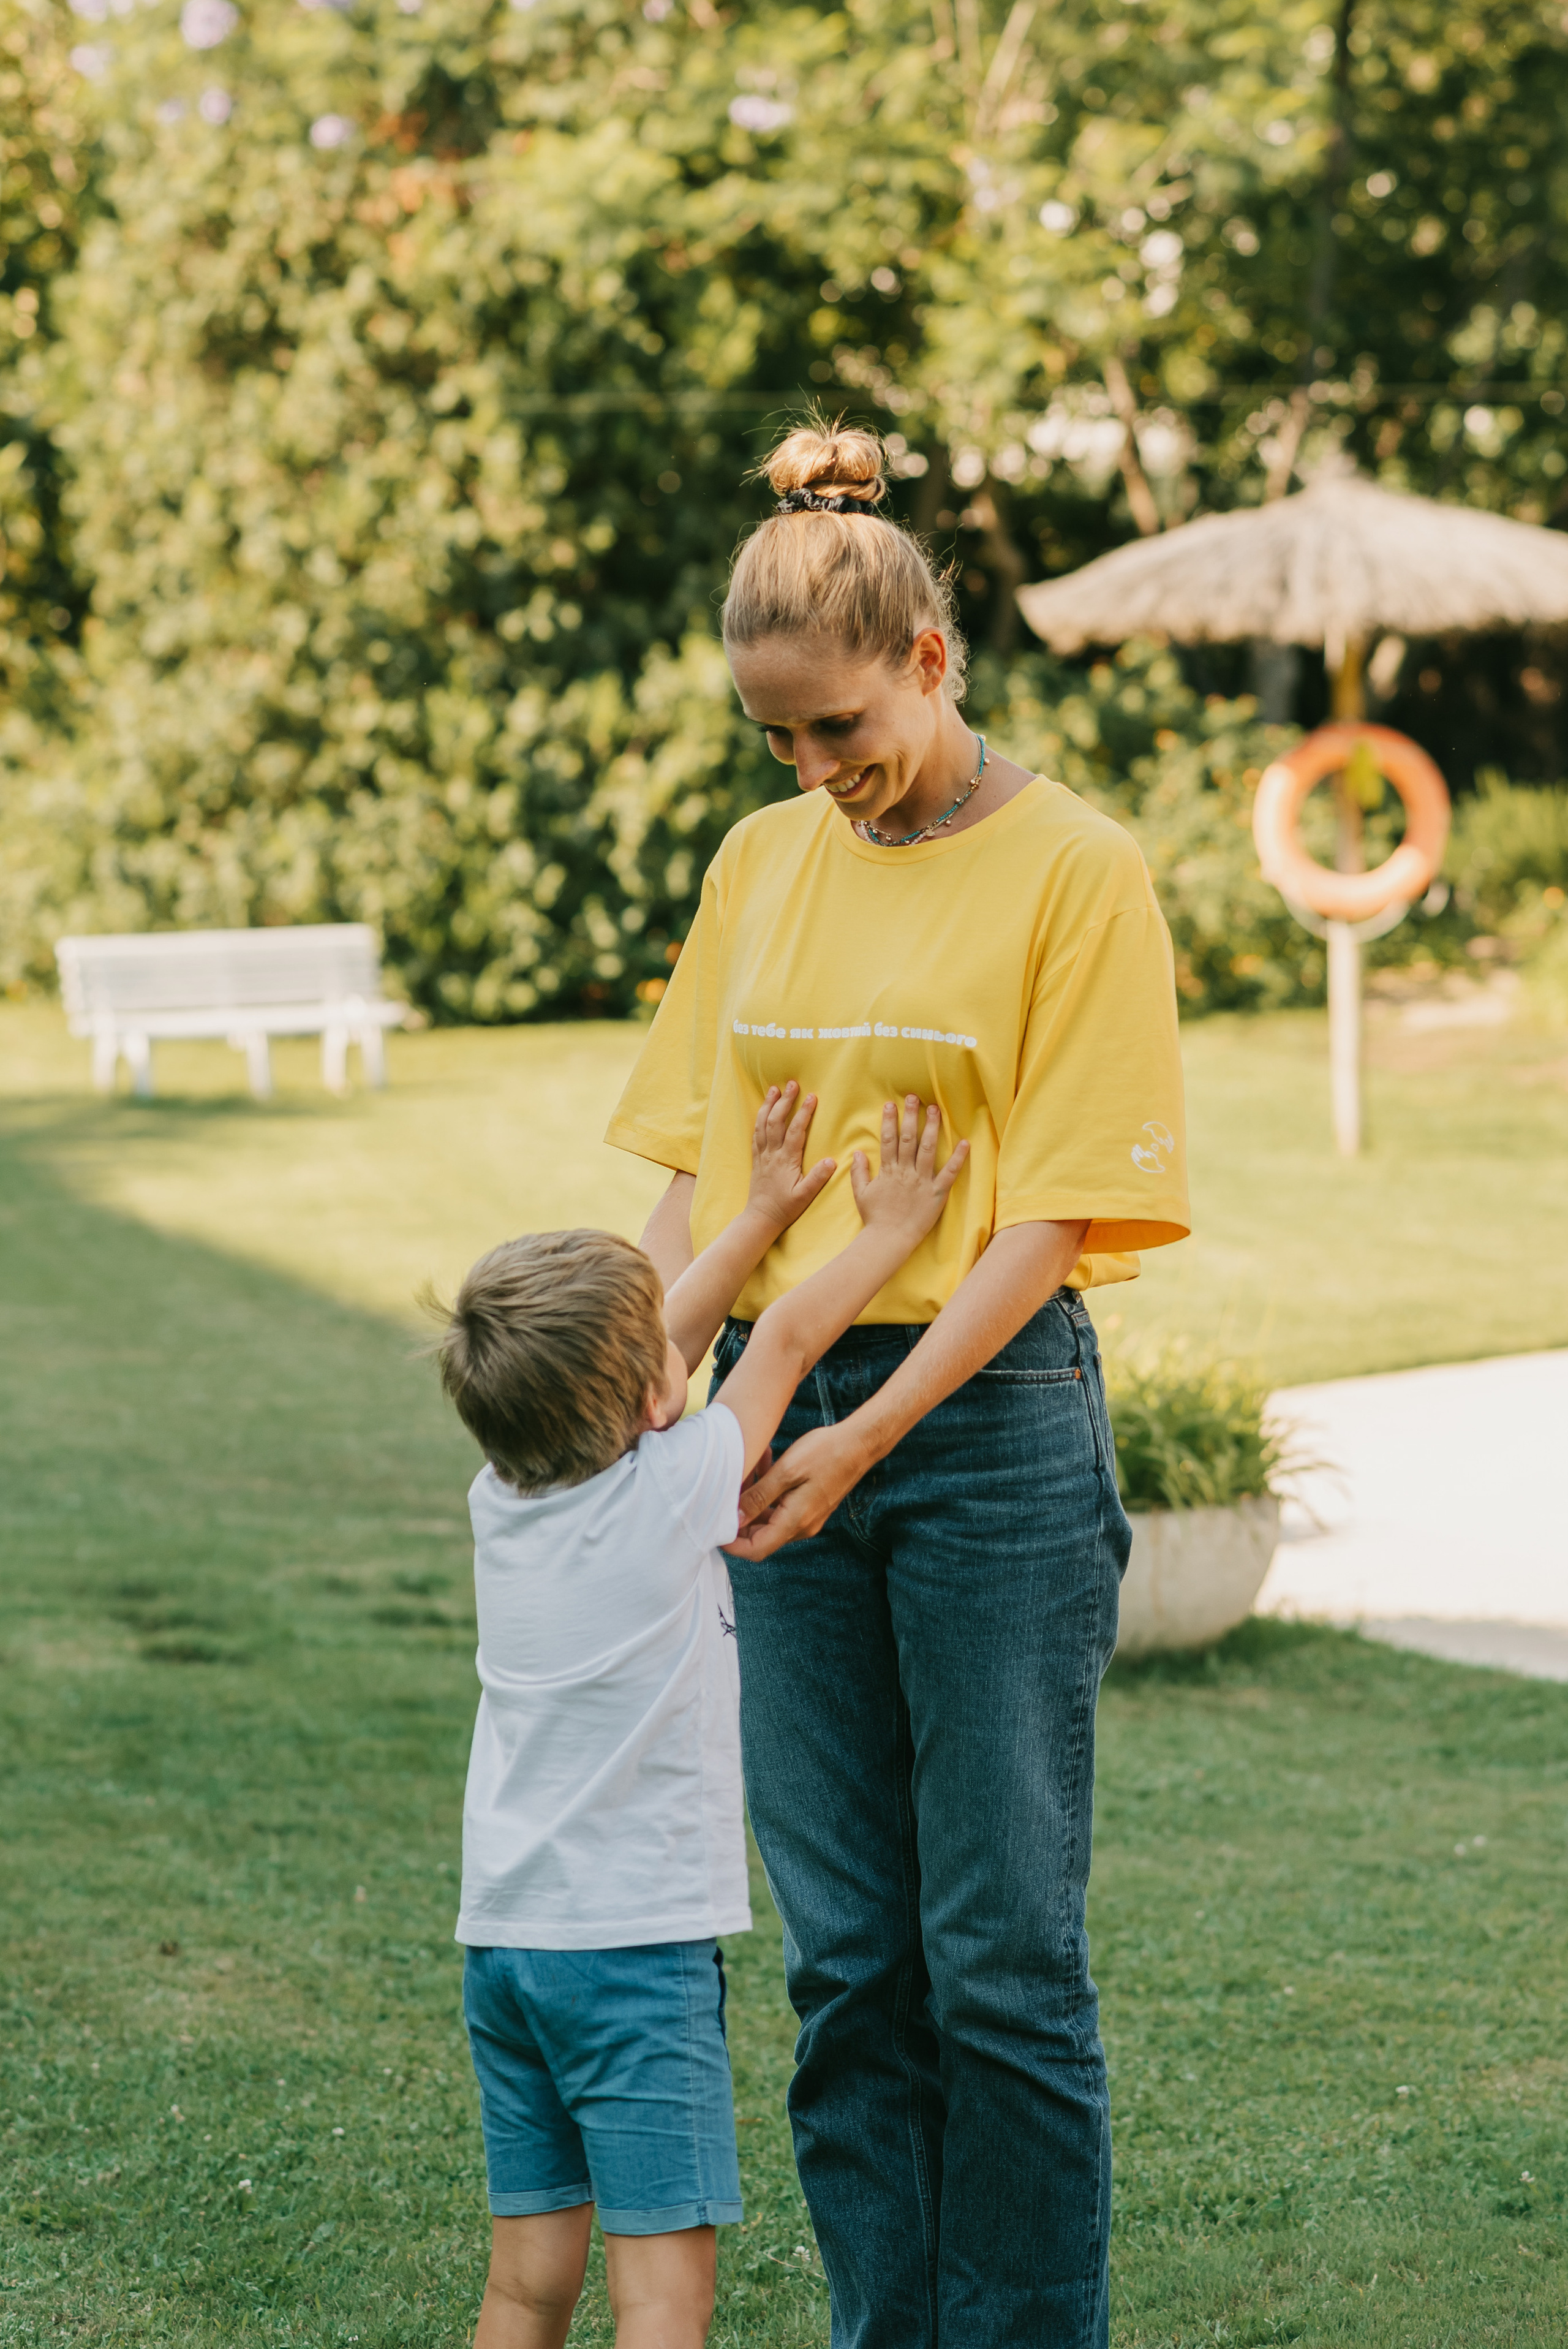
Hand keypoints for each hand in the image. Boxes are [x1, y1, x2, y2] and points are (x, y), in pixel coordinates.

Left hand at [725, 1423, 866, 1560]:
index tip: (714, 1525)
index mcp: (795, 1522)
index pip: (756, 1550)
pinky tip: (766, 1463)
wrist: (859, 1444)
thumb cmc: (825, 1453)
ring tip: (751, 1465)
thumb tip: (734, 1519)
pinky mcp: (810, 1506)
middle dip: (740, 1514)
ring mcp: (807, 1517)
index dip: (732, 1544)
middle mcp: (801, 1526)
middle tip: (731, 1485)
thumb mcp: (786, 1472)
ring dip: (754, 1497)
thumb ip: (759, 1497)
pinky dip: (769, 1491)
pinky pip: (781, 1507)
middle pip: (759, 1535)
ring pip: (769, 1517)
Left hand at [746, 1082, 836, 1230]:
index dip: (803, 1112)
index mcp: (786, 1161)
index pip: (795, 1131)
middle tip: (792, 1084)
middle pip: (776, 1121)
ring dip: (768, 1105)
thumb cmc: (785, 1208)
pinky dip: (759, 1118)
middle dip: (784, 1101)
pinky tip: (762, 1110)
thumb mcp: (805, 1196)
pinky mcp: (756, 1158)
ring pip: (762, 1124)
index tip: (812, 1096)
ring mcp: (762, 1155)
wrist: (760, 1218)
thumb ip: (818, 1178)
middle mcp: (772, 1154)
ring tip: (774, 1089)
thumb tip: (831, 1160)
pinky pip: (755, 1134)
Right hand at [850, 1096, 968, 1249]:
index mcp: (888, 1171)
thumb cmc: (875, 1219)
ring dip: (932, 1128)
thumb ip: (859, 1172)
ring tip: (936, 1110)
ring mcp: (922, 1182)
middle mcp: (905, 1172)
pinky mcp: (936, 1194)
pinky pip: (949, 1174)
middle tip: (915, 1097)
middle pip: (908, 1138)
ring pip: (928, 1149)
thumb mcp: (861, 1194)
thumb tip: (857, 1152)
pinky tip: (965, 1142)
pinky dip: (958, 1158)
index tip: (891, 1104)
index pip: (888, 1140)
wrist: (888, 1240)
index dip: (889, 1121)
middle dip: (911, 1116)